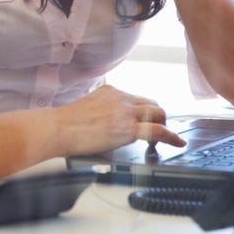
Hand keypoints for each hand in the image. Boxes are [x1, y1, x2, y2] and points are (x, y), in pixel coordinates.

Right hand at [51, 85, 184, 154]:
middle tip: (157, 128)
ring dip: (164, 125)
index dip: (143, 110)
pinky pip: (158, 130)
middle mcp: (120, 98)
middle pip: (151, 103)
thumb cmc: (63, 123)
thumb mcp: (85, 107)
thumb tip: (102, 122)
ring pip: (158, 113)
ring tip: (165, 137)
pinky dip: (171, 136)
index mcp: (109, 92)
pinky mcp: (128, 129)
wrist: (56, 128)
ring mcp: (125, 112)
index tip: (144, 118)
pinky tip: (177, 142)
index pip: (135, 98)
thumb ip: (98, 110)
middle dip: (158, 116)